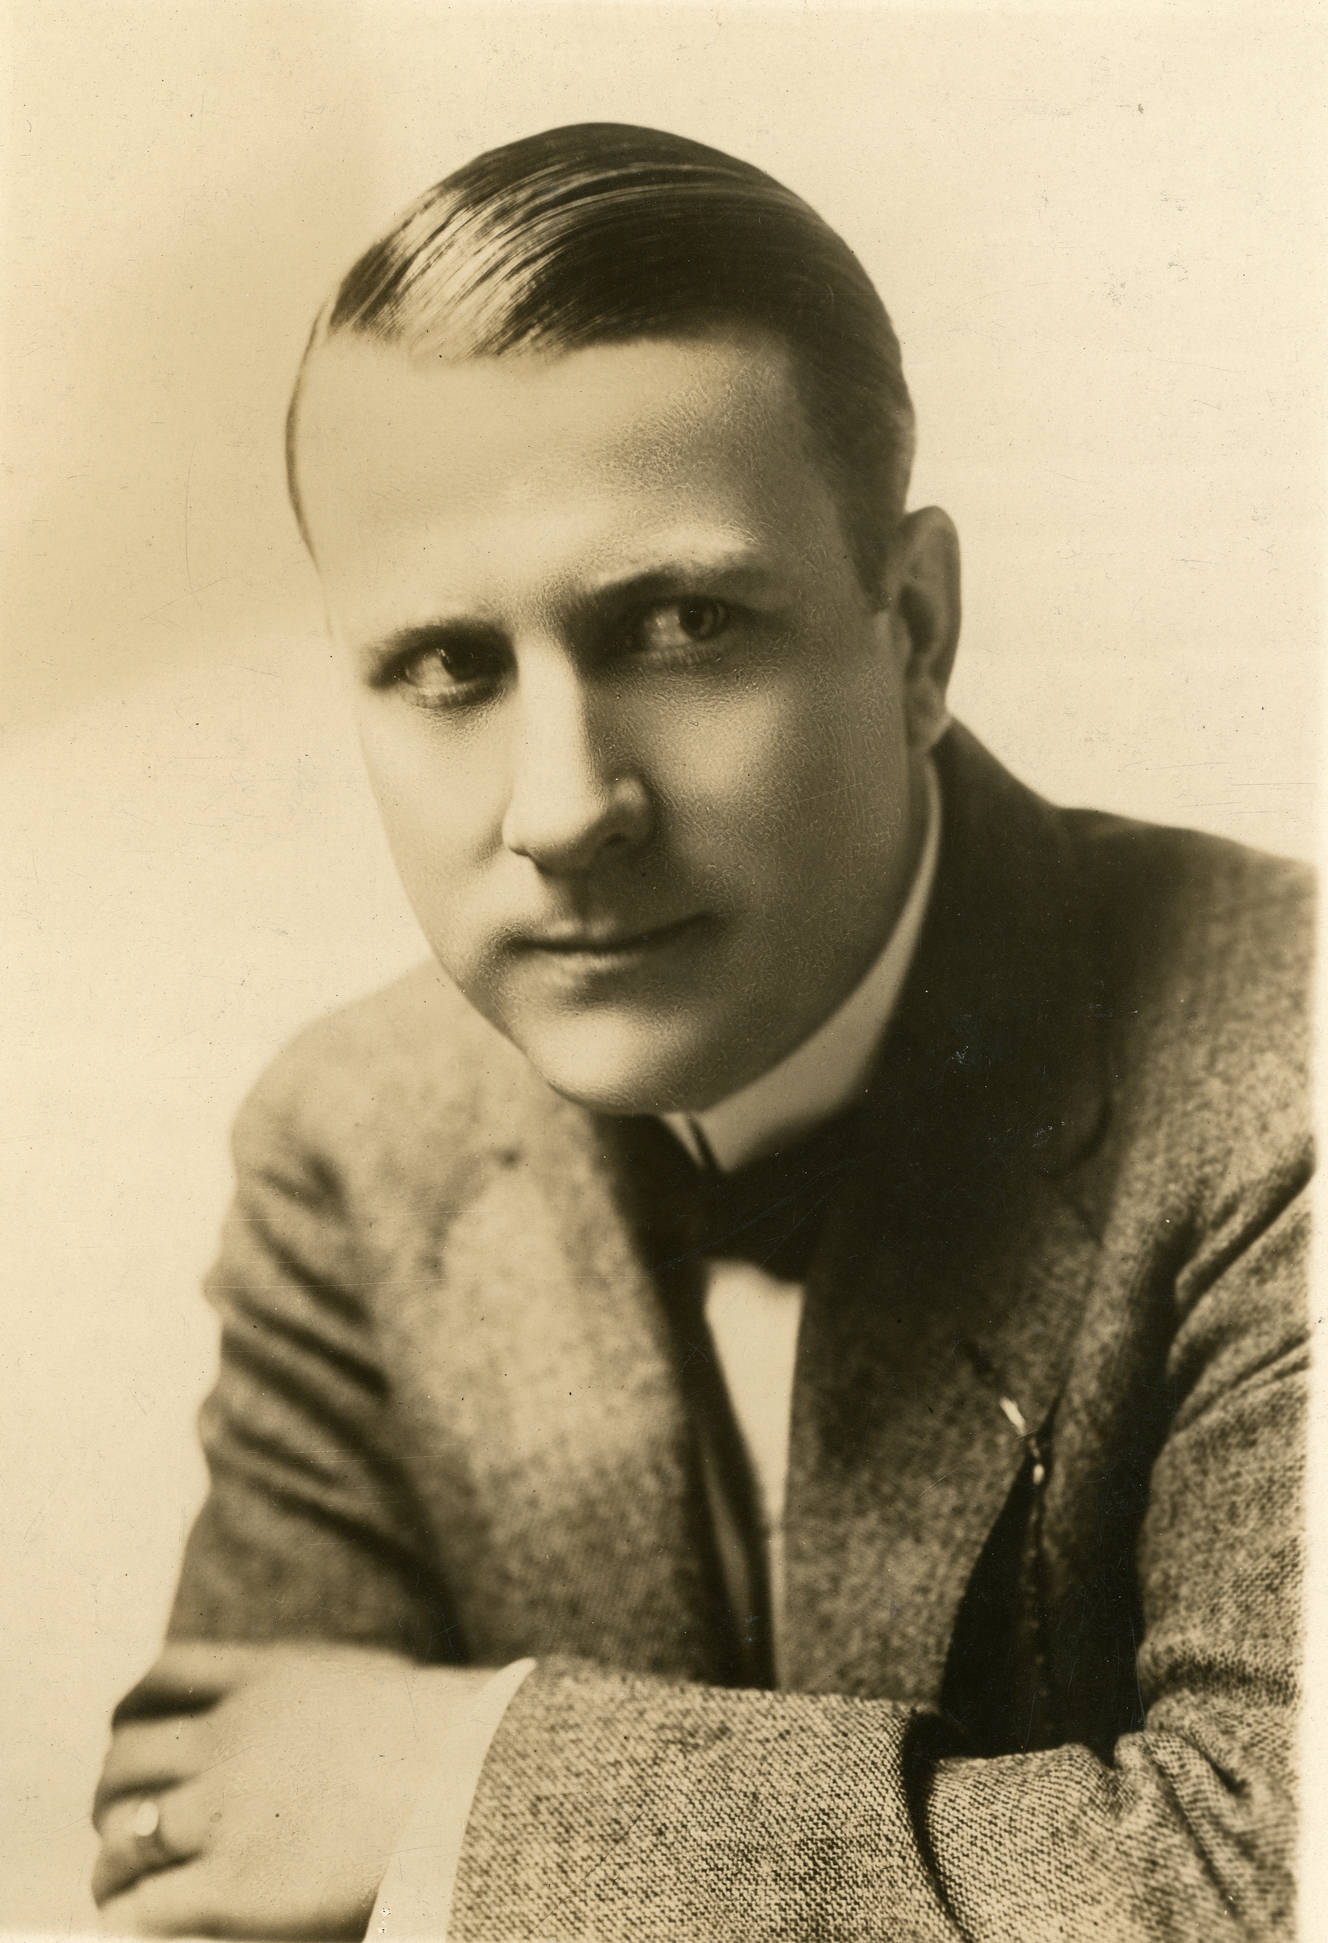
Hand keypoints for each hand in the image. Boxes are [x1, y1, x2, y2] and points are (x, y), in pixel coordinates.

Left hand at [92, 1640, 494, 1936]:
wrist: (473, 1784)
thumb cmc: (440, 1737)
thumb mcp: (359, 1678)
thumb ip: (302, 1686)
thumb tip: (279, 1702)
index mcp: (262, 1678)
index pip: (158, 1678)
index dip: (130, 1714)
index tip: (129, 1736)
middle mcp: (230, 1737)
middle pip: (125, 1758)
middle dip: (115, 1792)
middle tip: (124, 1818)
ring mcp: (226, 1811)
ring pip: (122, 1832)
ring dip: (114, 1859)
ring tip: (121, 1880)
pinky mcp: (231, 1888)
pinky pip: (141, 1905)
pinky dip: (128, 1912)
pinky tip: (138, 1919)